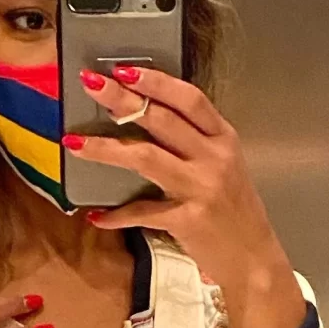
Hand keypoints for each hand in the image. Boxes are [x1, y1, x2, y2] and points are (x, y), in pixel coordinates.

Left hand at [65, 67, 304, 327]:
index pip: (190, 99)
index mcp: (223, 139)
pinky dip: (117, 215)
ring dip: (106, 148)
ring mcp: (201, 189)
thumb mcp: (223, 167)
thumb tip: (145, 117)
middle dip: (122, 99)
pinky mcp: (188, 220)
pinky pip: (143, 212)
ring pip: (146, 157)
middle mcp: (214, 158)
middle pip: (162, 120)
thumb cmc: (234, 210)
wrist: (254, 259)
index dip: (156, 81)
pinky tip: (96, 216)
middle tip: (90, 84)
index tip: (123, 68)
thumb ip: (194, 142)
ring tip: (74, 142)